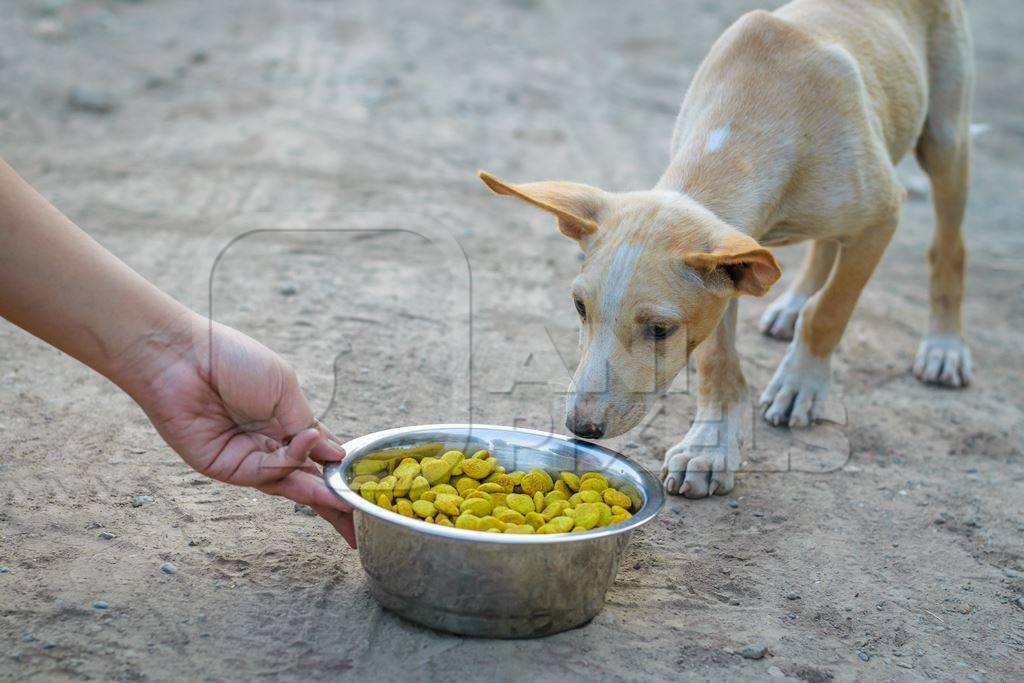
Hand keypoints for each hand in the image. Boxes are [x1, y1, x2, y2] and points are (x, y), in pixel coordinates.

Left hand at [127, 315, 354, 546]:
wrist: (182, 356)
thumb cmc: (233, 361)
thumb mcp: (285, 389)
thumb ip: (308, 426)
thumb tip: (337, 456)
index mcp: (286, 422)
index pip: (321, 456)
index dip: (343, 473)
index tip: (369, 491)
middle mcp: (268, 444)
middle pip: (308, 480)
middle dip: (335, 501)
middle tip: (363, 521)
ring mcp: (247, 458)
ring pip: (290, 483)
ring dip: (318, 491)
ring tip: (346, 498)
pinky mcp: (225, 467)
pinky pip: (266, 472)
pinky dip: (290, 462)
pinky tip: (306, 446)